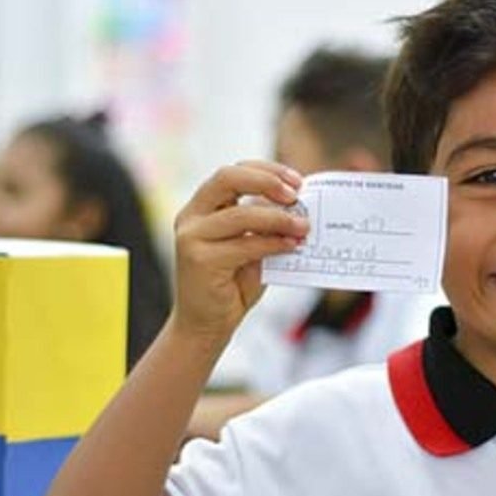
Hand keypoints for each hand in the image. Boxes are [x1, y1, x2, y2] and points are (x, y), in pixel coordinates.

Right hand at [171, 161, 307, 341]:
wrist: (206, 325)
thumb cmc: (231, 284)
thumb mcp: (251, 246)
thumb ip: (264, 224)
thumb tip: (298, 204)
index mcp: (202, 206)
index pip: (232, 172)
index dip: (266, 171)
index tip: (297, 181)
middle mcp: (191, 216)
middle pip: (228, 178)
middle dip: (267, 181)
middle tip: (296, 194)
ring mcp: (192, 237)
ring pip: (241, 214)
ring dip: (278, 218)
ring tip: (303, 227)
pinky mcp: (200, 260)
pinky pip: (245, 244)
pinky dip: (273, 243)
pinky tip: (291, 245)